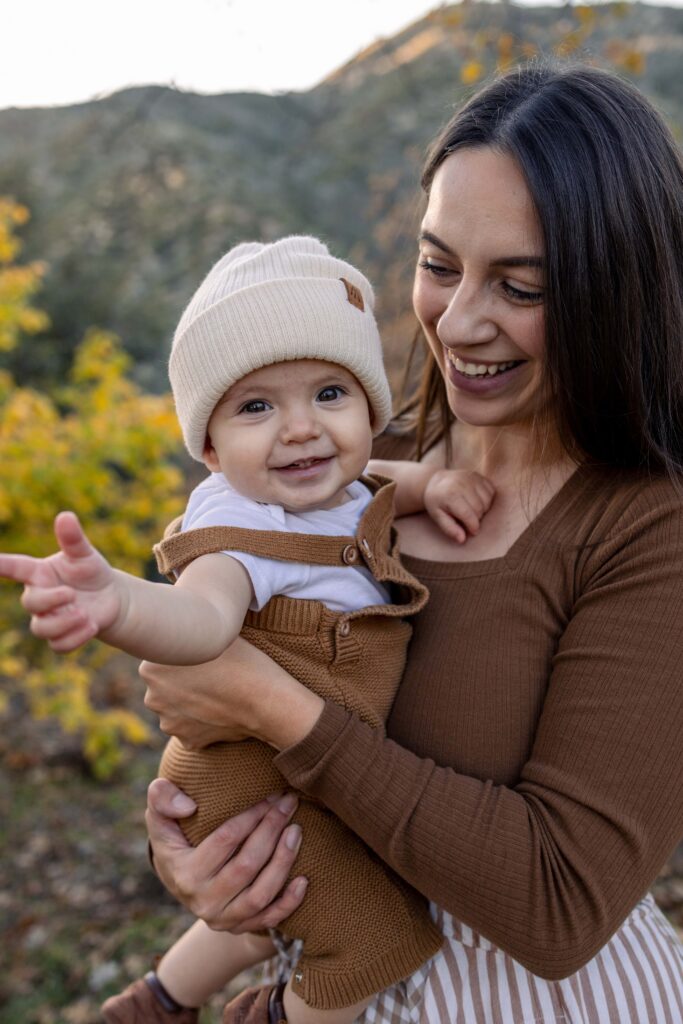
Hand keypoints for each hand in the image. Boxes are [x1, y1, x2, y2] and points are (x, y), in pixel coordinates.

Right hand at [0, 511, 120, 650]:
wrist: (111, 599)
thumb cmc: (91, 572)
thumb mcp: (85, 555)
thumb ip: (73, 539)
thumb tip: (65, 516)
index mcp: (39, 573)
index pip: (14, 568)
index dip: (0, 565)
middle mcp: (39, 596)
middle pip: (30, 603)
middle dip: (51, 600)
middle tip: (73, 595)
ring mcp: (48, 618)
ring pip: (41, 629)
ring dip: (65, 623)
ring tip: (86, 615)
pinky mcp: (61, 637)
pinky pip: (58, 646)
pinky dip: (76, 639)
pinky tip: (92, 626)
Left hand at [141, 637, 323, 750]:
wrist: (266, 699)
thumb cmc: (242, 660)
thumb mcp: (210, 636)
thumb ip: (186, 636)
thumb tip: (179, 626)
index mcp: (150, 667)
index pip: (160, 661)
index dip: (182, 658)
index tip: (200, 659)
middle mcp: (152, 697)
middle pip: (164, 687)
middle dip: (182, 684)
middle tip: (212, 677)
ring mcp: (168, 722)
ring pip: (176, 709)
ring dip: (191, 704)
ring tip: (219, 695)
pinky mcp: (186, 741)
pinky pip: (191, 729)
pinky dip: (202, 724)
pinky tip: (221, 712)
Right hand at [146, 778, 307, 931]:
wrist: (180, 880)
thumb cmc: (175, 838)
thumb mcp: (159, 817)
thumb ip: (161, 798)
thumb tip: (189, 805)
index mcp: (184, 872)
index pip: (225, 840)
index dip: (251, 815)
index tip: (271, 794)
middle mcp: (203, 901)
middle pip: (247, 865)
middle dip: (272, 829)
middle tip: (289, 802)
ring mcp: (223, 919)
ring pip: (261, 894)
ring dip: (284, 861)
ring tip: (297, 830)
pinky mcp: (240, 928)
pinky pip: (269, 919)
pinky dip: (289, 902)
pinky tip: (304, 879)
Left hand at [424, 469, 494, 542]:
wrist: (437, 480)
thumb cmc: (437, 501)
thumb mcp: (438, 516)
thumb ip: (449, 528)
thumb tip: (462, 540)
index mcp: (451, 495)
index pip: (468, 515)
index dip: (473, 527)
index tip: (473, 532)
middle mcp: (463, 484)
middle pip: (480, 509)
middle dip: (477, 519)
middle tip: (469, 521)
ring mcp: (472, 478)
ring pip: (487, 501)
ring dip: (484, 510)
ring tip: (473, 511)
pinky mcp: (479, 476)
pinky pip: (491, 492)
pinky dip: (488, 500)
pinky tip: (478, 502)